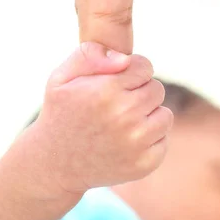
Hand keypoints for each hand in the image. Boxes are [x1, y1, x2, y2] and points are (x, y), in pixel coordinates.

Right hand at [27, 42, 171, 194]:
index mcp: (105, 92)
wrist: (54, 164)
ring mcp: (135, 144)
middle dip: (140, 92)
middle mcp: (123, 117)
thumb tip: (124, 59)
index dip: (131, 72)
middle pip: (157, 89)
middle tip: (117, 104)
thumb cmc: (61, 113)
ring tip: (123, 122)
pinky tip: (126, 141)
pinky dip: (150, 139)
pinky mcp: (144, 164)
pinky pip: (163, 140)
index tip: (116, 82)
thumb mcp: (61, 77)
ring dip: (148, 116)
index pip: (144, 67)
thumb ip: (89, 55)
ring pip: (164, 115)